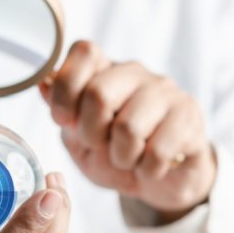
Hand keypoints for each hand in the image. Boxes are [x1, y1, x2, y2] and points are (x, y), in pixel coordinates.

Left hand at [40, 40, 215, 222]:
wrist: (161, 181)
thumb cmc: (117, 156)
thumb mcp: (79, 140)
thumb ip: (62, 113)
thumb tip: (43, 84)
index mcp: (105, 71)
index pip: (85, 51)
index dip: (66, 90)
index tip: (65, 120)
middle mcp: (136, 73)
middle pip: (99, 92)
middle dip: (90, 133)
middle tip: (99, 146)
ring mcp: (166, 92)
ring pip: (129, 126)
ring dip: (121, 157)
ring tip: (128, 159)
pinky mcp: (190, 116)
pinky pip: (157, 150)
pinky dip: (147, 169)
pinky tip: (151, 166)